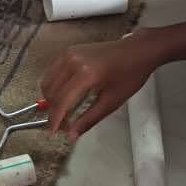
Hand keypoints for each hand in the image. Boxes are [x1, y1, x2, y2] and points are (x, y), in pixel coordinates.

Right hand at [42, 35, 157, 137]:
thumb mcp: (112, 101)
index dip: (55, 119)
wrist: (137, 50)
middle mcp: (72, 61)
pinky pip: (52, 72)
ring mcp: (68, 53)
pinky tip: (64, 96)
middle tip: (63, 125)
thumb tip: (73, 135)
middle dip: (53, 111)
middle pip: (51, 92)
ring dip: (51, 99)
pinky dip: (54, 87)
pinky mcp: (68, 51)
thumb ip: (89, 119)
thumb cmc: (130, 74)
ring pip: (47, 82)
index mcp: (85, 74)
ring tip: (63, 111)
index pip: (61, 101)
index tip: (52, 132)